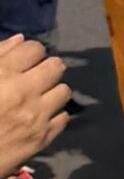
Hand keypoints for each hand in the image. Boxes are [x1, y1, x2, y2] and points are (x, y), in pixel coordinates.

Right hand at [0, 35, 69, 174]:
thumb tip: (20, 40)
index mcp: (2, 73)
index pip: (34, 48)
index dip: (29, 52)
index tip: (24, 59)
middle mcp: (24, 92)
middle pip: (56, 67)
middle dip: (46, 68)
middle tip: (34, 76)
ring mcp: (36, 116)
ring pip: (63, 91)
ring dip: (51, 91)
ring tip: (36, 97)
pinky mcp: (42, 137)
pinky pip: (62, 117)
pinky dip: (52, 115)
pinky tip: (37, 117)